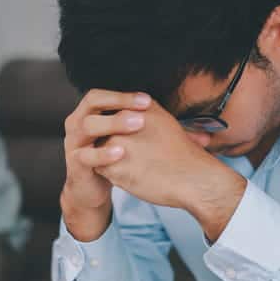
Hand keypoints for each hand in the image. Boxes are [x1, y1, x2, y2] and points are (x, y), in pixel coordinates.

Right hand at [61, 89, 153, 240]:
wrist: (92, 186)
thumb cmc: (117, 158)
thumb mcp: (137, 141)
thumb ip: (163, 133)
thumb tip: (205, 138)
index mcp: (94, 111)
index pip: (107, 94)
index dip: (126, 95)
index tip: (149, 101)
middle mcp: (79, 121)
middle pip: (93, 101)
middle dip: (118, 104)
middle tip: (143, 112)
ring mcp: (74, 142)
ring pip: (86, 125)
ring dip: (111, 124)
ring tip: (136, 126)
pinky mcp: (75, 163)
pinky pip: (85, 156)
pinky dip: (102, 154)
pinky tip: (120, 152)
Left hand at [94, 101, 245, 233]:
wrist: (196, 179)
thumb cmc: (184, 155)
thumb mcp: (166, 122)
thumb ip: (143, 115)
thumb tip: (128, 113)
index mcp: (139, 108)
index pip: (114, 115)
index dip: (122, 132)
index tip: (138, 143)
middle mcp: (126, 120)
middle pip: (104, 131)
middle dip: (113, 145)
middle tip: (138, 157)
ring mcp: (118, 142)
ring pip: (100, 151)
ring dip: (111, 160)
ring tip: (137, 167)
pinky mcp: (114, 165)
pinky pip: (101, 169)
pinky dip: (113, 175)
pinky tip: (134, 176)